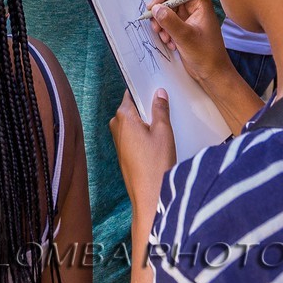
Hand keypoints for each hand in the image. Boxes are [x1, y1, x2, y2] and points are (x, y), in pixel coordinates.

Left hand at [110, 90, 175, 228]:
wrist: (150, 196)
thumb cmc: (156, 163)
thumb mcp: (163, 131)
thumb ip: (160, 109)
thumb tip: (159, 93)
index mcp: (123, 117)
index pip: (131, 94)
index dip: (143, 90)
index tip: (155, 86)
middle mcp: (117, 127)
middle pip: (132, 109)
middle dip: (146, 107)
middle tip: (165, 105)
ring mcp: (119, 142)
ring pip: (133, 123)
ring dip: (147, 122)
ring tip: (164, 123)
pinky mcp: (124, 154)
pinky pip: (133, 136)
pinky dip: (144, 134)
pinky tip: (158, 139)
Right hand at [148, 0, 234, 89]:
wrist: (212, 73)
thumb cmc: (207, 55)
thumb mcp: (186, 37)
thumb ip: (170, 21)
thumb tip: (155, 8)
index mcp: (199, 1)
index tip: (152, 9)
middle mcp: (193, 5)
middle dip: (160, 12)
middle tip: (157, 27)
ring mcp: (188, 15)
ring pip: (165, 10)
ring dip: (161, 24)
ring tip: (166, 39)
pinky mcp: (183, 25)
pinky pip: (167, 21)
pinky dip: (165, 31)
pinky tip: (170, 43)